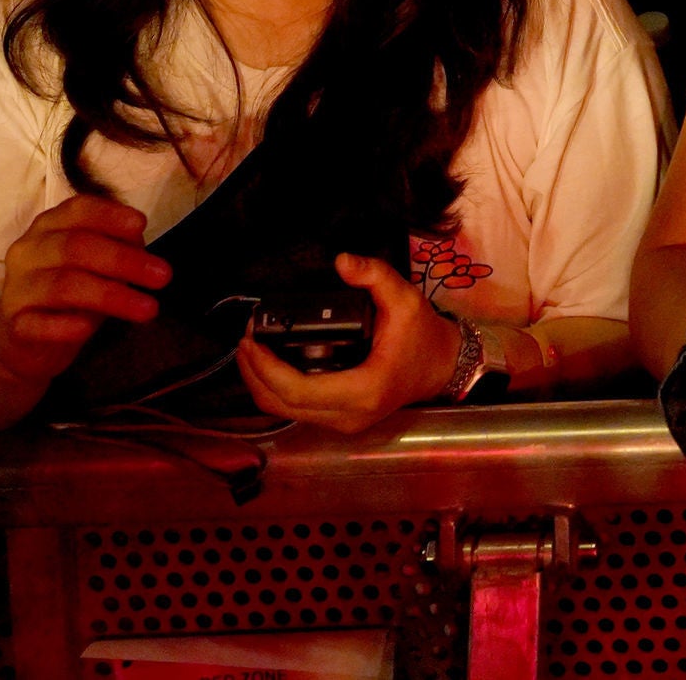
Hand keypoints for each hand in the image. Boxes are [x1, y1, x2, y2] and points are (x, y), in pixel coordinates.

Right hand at [0, 195, 170, 395]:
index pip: (78, 210)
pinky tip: (87, 329)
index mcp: (49, 226)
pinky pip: (37, 324)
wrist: (23, 340)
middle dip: (124, 260)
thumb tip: (140, 246)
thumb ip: (116, 251)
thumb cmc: (69, 293)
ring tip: (148, 308)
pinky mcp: (13, 326)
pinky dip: (64, 325)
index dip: (110, 216)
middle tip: (163, 276)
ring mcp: (17, 289)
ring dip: (111, 296)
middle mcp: (28, 251)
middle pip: (75, 247)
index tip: (142, 226)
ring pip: (63, 286)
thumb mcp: (96, 266)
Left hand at [234, 251, 469, 434]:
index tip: (251, 339)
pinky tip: (269, 364)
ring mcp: (342, 423)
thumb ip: (375, 276)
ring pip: (283, 411)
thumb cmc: (422, 335)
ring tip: (251, 348)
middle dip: (253, 373)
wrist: (441, 367)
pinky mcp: (338, 421)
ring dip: (260, 383)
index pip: (297, 389)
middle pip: (281, 404)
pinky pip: (295, 410)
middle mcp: (348, 415)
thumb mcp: (405, 298)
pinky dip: (275, 389)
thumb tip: (341, 261)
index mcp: (363, 389)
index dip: (265, 367)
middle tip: (244, 338)